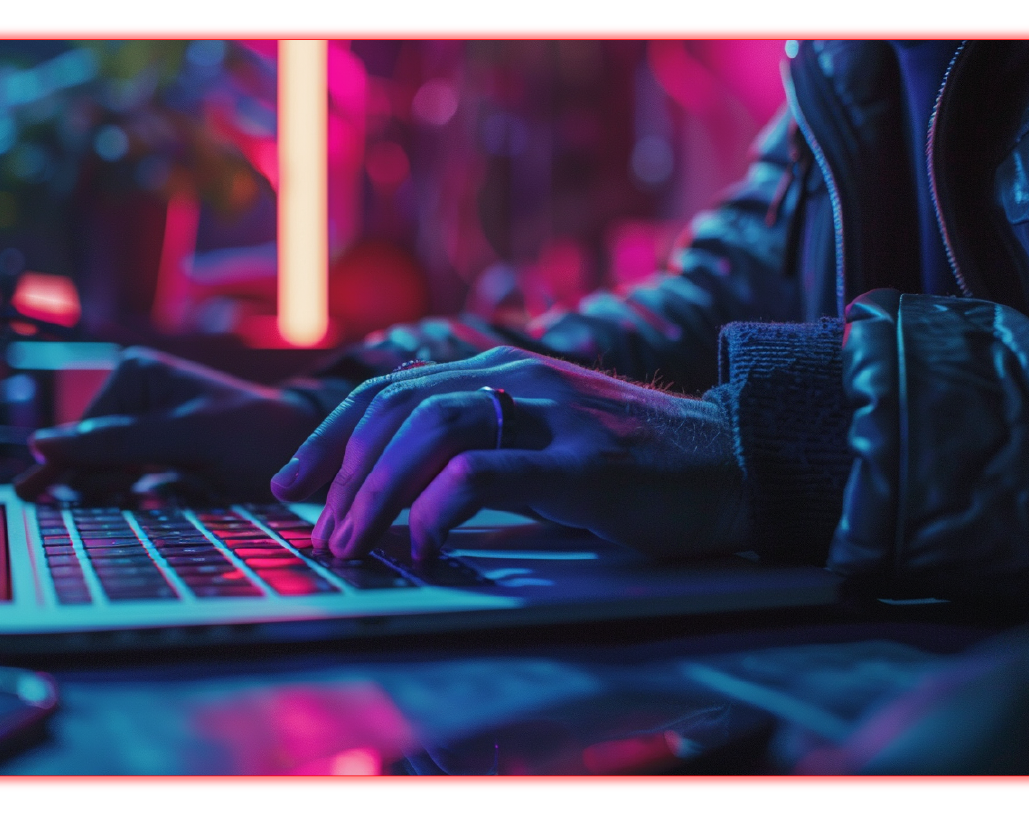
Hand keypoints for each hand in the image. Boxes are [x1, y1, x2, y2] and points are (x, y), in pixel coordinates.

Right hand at [14, 347, 322, 501]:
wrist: (309, 461)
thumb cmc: (257, 435)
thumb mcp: (188, 437)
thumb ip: (117, 442)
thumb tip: (42, 443)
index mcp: (135, 375)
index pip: (83, 431)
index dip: (59, 468)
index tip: (26, 499)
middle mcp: (135, 401)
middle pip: (89, 455)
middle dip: (75, 488)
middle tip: (37, 518)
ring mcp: (147, 435)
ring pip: (104, 478)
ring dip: (97, 502)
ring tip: (71, 529)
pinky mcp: (162, 466)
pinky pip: (128, 491)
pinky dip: (122, 507)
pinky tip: (109, 524)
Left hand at [270, 346, 748, 559]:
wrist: (736, 460)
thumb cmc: (635, 461)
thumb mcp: (544, 434)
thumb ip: (481, 438)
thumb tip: (402, 476)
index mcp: (501, 369)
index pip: (390, 390)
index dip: (331, 437)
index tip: (292, 485)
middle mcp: (517, 377)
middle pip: (396, 408)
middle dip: (341, 472)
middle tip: (317, 532)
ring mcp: (550, 415)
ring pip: (429, 433)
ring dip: (374, 493)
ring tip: (351, 544)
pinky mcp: (581, 463)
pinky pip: (485, 474)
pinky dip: (436, 511)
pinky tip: (420, 547)